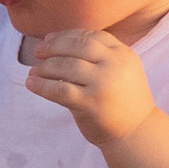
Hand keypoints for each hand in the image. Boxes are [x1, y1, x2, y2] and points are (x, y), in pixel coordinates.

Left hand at [23, 28, 154, 144]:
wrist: (137, 132)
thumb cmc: (119, 99)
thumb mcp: (117, 70)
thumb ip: (94, 54)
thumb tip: (50, 39)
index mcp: (123, 53)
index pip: (89, 35)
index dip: (65, 35)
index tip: (49, 39)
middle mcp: (115, 65)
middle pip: (76, 46)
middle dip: (53, 47)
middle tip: (38, 52)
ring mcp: (104, 83)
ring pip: (65, 66)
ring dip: (44, 67)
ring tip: (33, 71)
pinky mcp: (91, 103)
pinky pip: (60, 89)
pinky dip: (42, 85)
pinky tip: (32, 84)